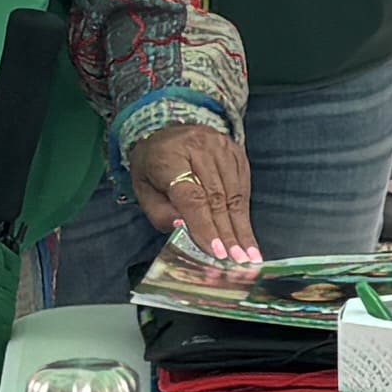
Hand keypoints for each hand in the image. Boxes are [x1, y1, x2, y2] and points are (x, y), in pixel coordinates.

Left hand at [127, 120, 257, 270]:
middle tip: (238, 262)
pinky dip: (245, 215)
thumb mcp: (143, 189)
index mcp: (169, 157)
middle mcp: (199, 148)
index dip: (205, 225)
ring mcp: (222, 148)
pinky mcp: (237, 152)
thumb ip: (160, 212)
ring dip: (241, 229)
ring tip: (248, 256)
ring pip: (234, 194)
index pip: (191, 196)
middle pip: (216, 197)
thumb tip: (183, 228)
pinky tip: (248, 237)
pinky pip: (243, 188)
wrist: (168, 129)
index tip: (217, 252)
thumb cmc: (154, 165)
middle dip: (228, 234)